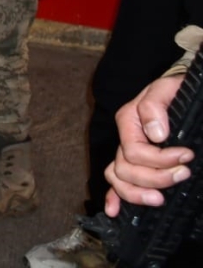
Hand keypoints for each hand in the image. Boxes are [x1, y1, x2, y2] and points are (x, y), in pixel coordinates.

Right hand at [105, 73, 192, 214]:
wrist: (178, 91)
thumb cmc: (174, 89)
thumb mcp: (167, 89)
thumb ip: (155, 105)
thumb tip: (155, 133)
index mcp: (128, 120)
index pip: (134, 151)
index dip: (161, 159)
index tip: (186, 156)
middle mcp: (124, 138)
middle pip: (126, 169)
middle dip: (156, 177)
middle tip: (184, 173)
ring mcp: (127, 152)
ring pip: (118, 178)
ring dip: (138, 193)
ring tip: (162, 198)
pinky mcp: (134, 162)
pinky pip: (115, 181)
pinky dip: (114, 197)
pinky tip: (115, 211)